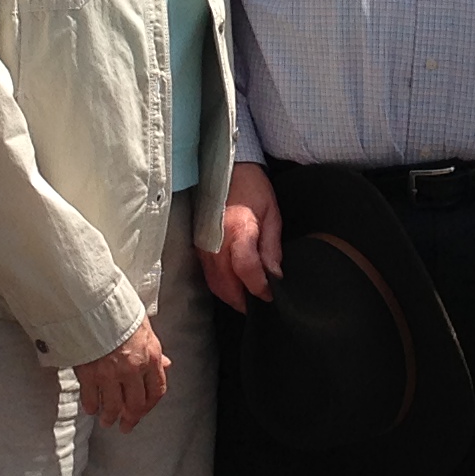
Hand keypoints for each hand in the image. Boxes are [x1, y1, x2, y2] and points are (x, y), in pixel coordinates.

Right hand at [75, 316, 169, 429]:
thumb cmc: (119, 310)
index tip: (144, 411)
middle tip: (126, 425)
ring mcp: (110, 373)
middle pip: (135, 404)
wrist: (92, 302)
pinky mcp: (88, 373)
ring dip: (110, 417)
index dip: (150, 405)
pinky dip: (91, 406)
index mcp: (150, 356)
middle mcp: (132, 368)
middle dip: (131, 418)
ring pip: (112, 406)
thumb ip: (154, 351)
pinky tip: (91, 409)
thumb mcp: (145, 328)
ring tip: (107, 421)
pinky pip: (91, 398)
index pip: (157, 390)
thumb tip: (165, 365)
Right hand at [199, 162, 285, 308]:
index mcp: (238, 232)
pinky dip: (222, 286)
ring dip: (232, 297)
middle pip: (228, 286)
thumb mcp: (272, 215)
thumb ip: (272, 248)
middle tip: (262, 305)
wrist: (228, 170)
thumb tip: (275, 276)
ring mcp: (204, 247)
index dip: (260, 288)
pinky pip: (208, 276)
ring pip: (216, 285)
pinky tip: (235, 286)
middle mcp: (216, 243)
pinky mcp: (198, 247)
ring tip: (250, 299)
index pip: (247, 271)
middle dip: (245, 301)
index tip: (272, 295)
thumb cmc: (253, 188)